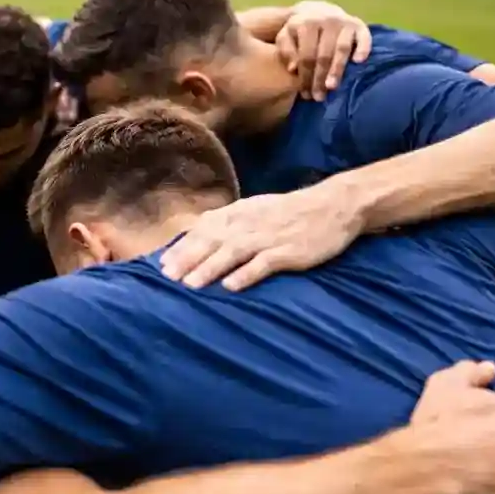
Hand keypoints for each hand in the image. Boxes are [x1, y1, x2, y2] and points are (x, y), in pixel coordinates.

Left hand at [159, 182, 366, 289]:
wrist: (333, 206)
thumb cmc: (290, 212)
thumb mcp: (255, 210)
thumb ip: (227, 223)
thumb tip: (196, 236)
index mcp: (239, 213)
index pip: (203, 229)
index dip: (182, 246)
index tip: (161, 264)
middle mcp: (249, 223)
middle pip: (212, 242)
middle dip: (188, 259)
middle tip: (167, 277)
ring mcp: (268, 237)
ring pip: (232, 253)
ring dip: (209, 268)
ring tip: (191, 285)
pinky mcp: (288, 252)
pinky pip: (263, 264)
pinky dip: (246, 275)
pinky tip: (231, 287)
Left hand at [276, 2, 372, 101]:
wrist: (318, 11)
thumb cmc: (300, 32)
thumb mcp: (286, 37)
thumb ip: (285, 51)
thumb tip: (293, 68)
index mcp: (306, 24)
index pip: (306, 56)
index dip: (305, 77)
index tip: (305, 94)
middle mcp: (326, 20)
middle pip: (323, 55)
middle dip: (320, 79)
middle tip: (318, 97)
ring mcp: (344, 22)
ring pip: (341, 49)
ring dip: (337, 70)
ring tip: (332, 87)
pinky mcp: (359, 24)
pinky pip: (364, 37)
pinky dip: (363, 48)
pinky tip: (358, 61)